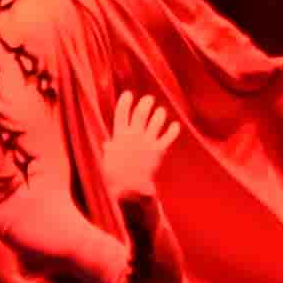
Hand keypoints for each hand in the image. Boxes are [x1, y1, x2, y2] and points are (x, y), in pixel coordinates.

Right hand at [94, 90, 179, 211]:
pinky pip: (168, 136)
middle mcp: (134, 136)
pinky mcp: (158, 150)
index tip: (128, 94)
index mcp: (119, 136)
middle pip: (141, 113)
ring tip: (160, 112)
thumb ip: (109, 149)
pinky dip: (173, 130)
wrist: (129, 188)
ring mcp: (147, 142)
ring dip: (159, 114)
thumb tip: (106, 145)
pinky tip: (175, 126)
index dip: (125, 102)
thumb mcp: (108, 160)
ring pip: (156, 121)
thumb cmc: (115, 176)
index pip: (121, 113)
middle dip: (145, 103)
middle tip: (149, 99)